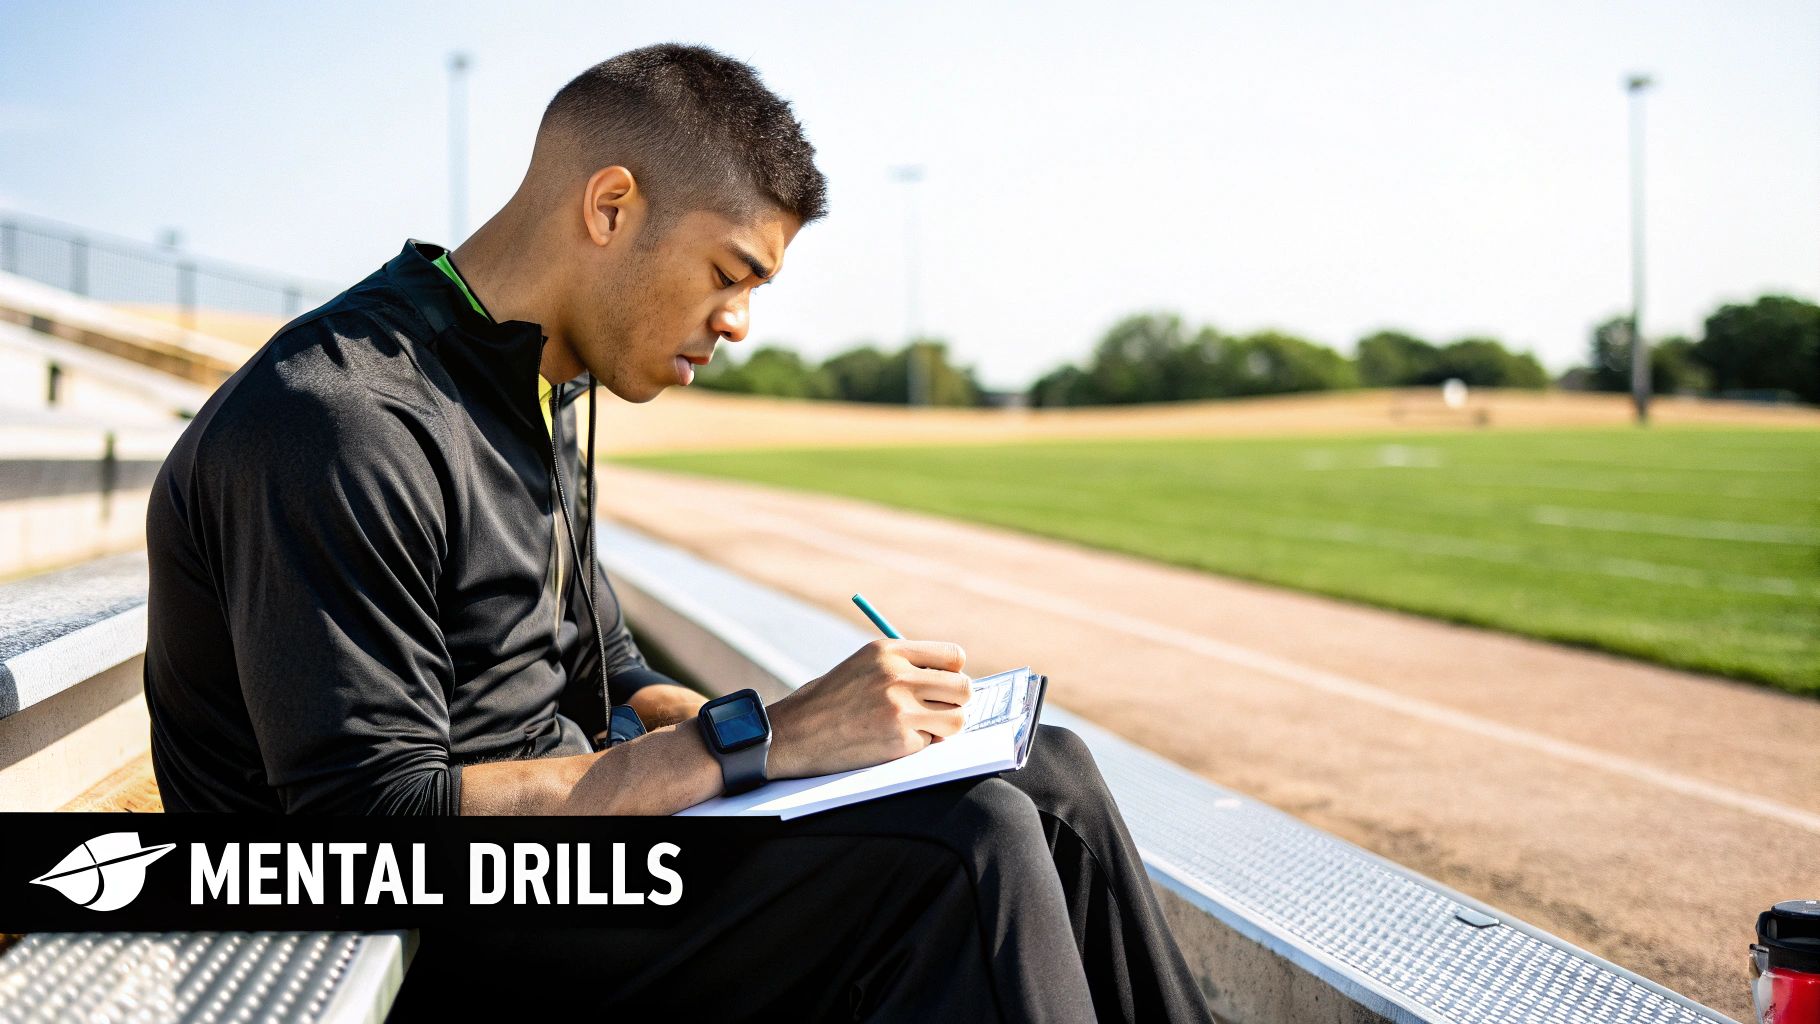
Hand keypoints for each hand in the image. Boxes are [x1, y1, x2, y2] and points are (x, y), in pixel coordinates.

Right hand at [765, 639, 970, 778]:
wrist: (794, 733)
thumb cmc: (830, 700)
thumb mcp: (864, 665)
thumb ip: (905, 665)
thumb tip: (951, 680)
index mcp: (889, 651)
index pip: (954, 656)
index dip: (955, 673)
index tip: (944, 685)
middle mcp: (897, 676)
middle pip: (964, 687)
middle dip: (956, 703)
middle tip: (938, 711)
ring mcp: (900, 709)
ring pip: (957, 719)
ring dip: (944, 727)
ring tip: (919, 727)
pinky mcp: (899, 740)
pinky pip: (932, 743)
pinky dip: (918, 745)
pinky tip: (891, 741)